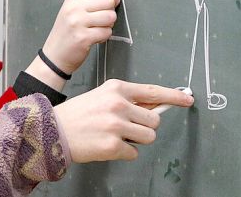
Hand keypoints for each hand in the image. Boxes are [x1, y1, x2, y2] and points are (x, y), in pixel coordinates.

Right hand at [40, 0, 119, 76]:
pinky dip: (104, 36)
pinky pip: (107, 32)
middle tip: (102, 19)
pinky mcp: (83, 37)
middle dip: (111, 11)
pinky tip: (94, 38)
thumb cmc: (67, 32)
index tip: (109, 4)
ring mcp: (78, 22)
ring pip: (110, 17)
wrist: (54, 56)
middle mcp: (74, 8)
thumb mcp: (76, 9)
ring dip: (108, 25)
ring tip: (97, 29)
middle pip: (109, 0)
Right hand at [52, 80, 193, 162]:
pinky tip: (106, 144)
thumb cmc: (79, 114)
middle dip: (144, 126)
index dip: (173, 96)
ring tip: (115, 135)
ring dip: (136, 140)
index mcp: (116, 88)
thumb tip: (157, 104)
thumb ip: (130, 100)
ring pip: (148, 137)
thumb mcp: (103, 96)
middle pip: (154, 120)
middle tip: (125, 126)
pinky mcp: (113, 146)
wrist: (52, 130)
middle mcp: (118, 104)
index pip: (152, 91)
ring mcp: (116, 125)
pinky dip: (123, 152)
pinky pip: (134, 153)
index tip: (187, 99)